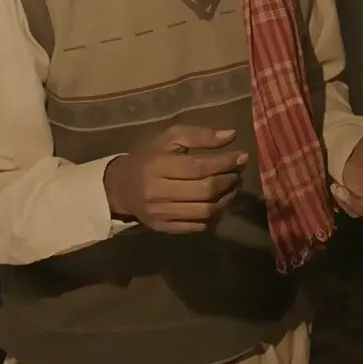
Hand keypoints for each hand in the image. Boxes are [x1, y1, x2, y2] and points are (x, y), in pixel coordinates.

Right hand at [103, 125, 248, 234]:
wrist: (121, 186)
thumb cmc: (150, 157)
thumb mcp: (170, 138)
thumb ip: (199, 135)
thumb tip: (231, 136)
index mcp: (158, 166)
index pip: (199, 167)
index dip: (224, 163)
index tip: (242, 157)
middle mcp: (157, 192)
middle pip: (204, 190)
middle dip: (228, 181)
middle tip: (237, 173)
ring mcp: (160, 213)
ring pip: (204, 211)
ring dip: (225, 199)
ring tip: (232, 187)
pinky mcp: (163, 227)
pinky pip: (196, 226)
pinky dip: (213, 215)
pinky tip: (218, 203)